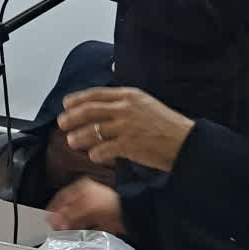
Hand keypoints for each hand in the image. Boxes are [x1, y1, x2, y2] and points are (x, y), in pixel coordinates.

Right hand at [47, 178, 125, 234]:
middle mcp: (85, 195)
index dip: (54, 207)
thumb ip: (69, 214)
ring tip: (63, 233)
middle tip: (55, 228)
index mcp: (81, 187)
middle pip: (68, 208)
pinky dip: (78, 229)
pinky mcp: (97, 218)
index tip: (47, 218)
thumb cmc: (108, 204)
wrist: (130, 213)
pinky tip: (74, 233)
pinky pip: (84, 224)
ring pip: (75, 217)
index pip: (62, 196)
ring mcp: (92, 207)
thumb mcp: (85, 207)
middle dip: (61, 218)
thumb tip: (55, 221)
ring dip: (69, 225)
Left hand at [58, 87, 194, 171]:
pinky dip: (95, 153)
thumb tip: (103, 102)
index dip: (78, 99)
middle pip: (90, 110)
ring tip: (72, 141)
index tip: (66, 104)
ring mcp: (127, 126)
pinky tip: (93, 156)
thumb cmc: (167, 125)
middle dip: (72, 117)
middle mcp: (126, 108)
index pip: (96, 94)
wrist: (186, 142)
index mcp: (129, 95)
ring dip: (79, 136)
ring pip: (93, 130)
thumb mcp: (146, 104)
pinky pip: (104, 149)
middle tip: (62, 123)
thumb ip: (125, 101)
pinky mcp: (129, 145)